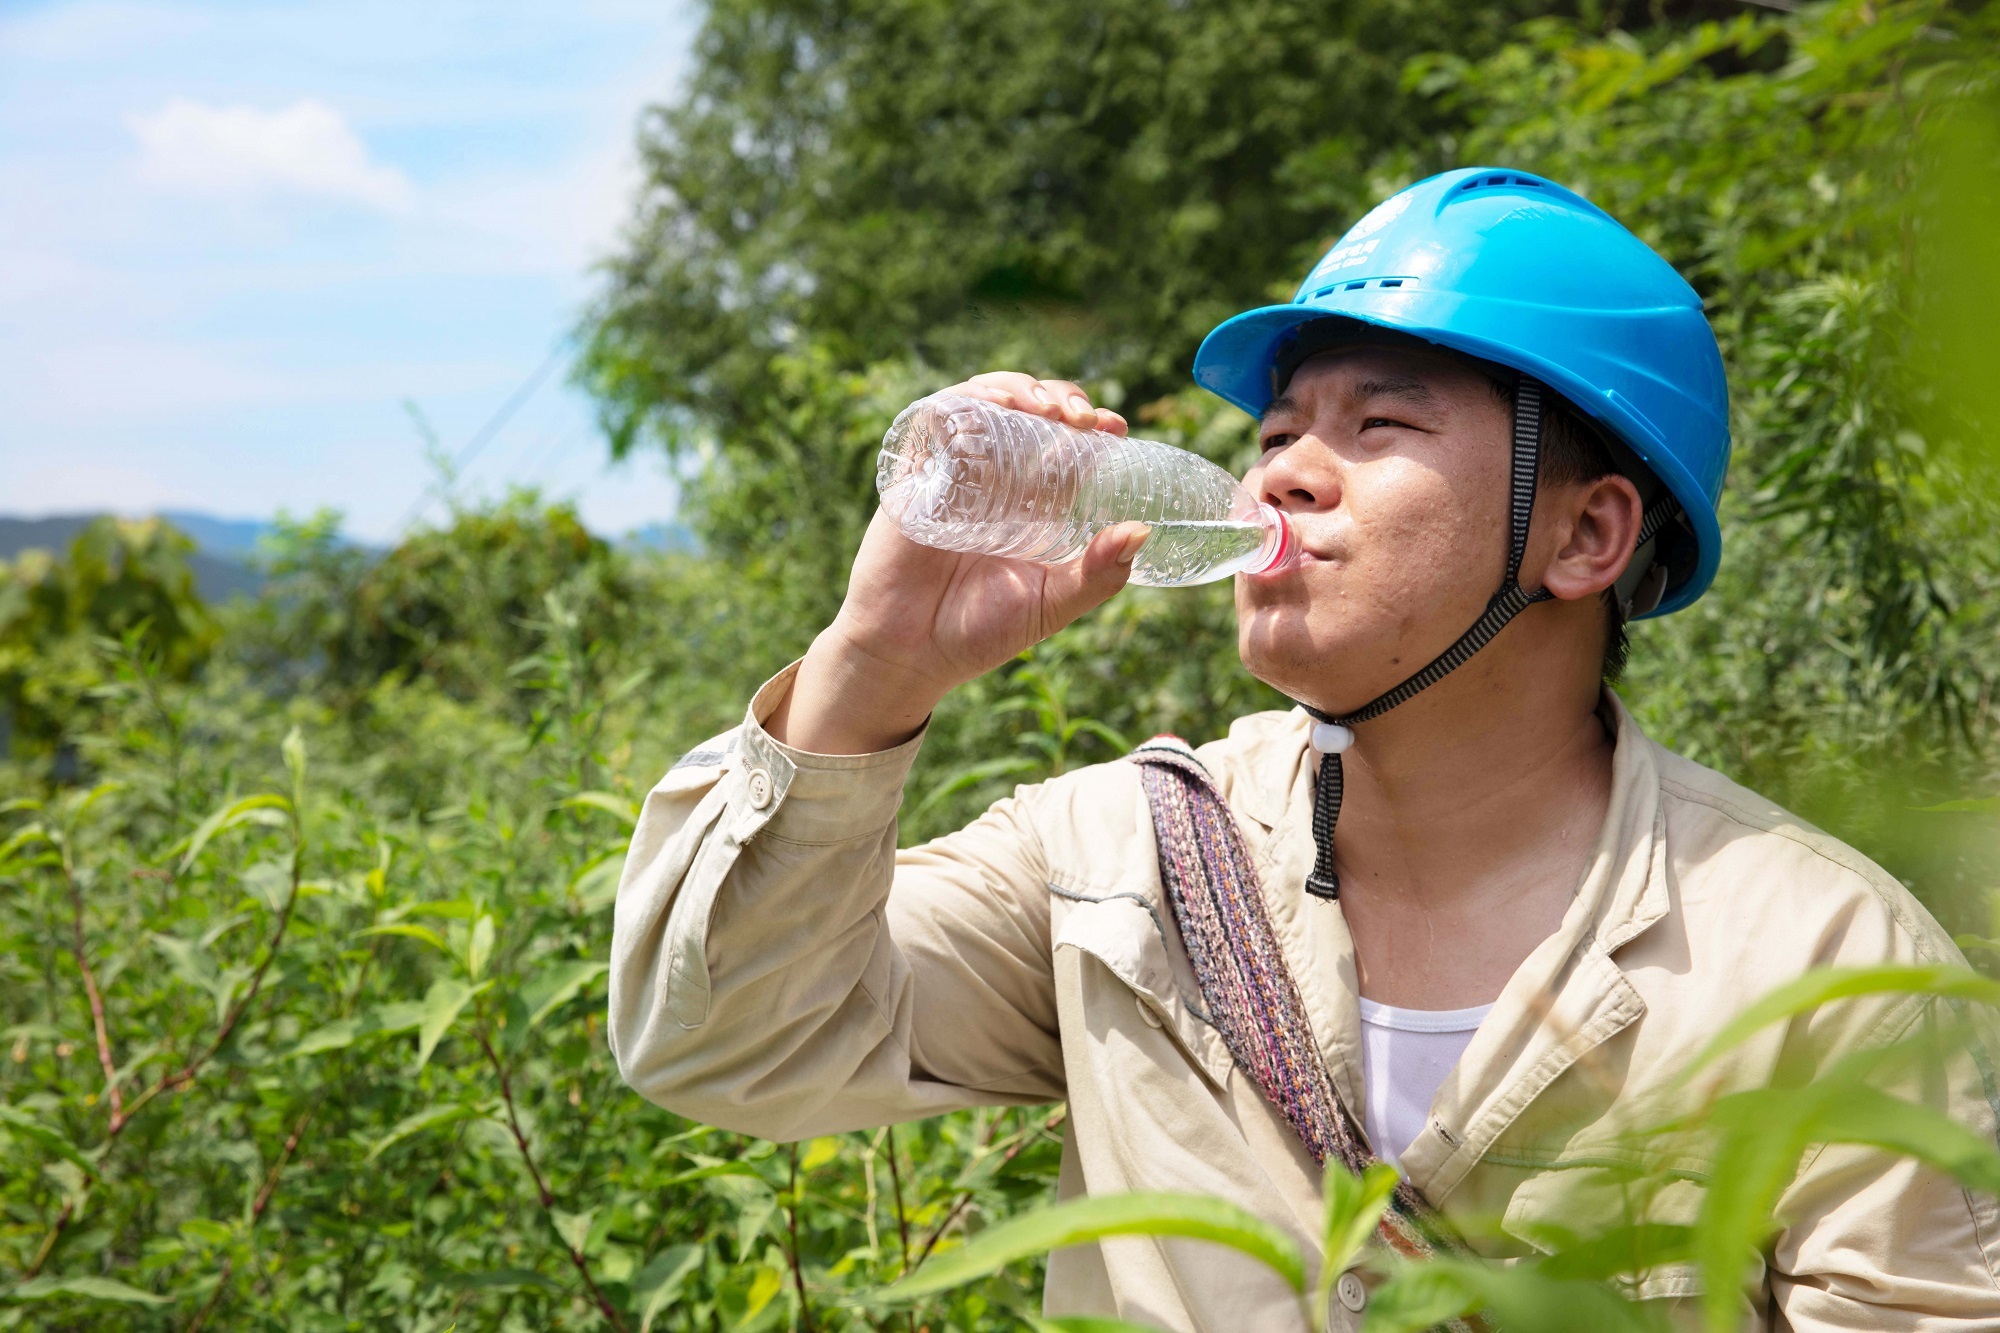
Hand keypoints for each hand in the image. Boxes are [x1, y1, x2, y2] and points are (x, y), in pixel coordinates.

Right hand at [768, 373, 1144, 753]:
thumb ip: (1097, 576)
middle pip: (1031, 414)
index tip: (1114, 428)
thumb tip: (1141, 531)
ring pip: (986, 403)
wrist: (907, 653)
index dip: (1093, 428)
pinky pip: (937, 418)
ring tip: (1044, 407)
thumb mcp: (1051, 605)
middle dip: (1060, 399)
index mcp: (1033, 506)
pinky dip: (966, 401)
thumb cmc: (976, 633)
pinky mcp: (916, 471)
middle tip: (1082, 418)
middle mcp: (996, 481)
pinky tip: (993, 405)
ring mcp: (954, 471)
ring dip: (1017, 390)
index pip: (1068, 447)